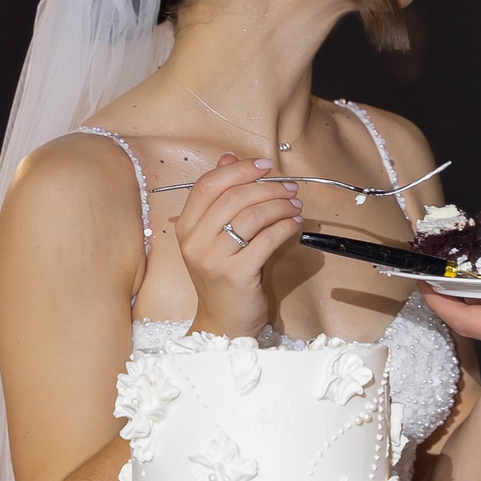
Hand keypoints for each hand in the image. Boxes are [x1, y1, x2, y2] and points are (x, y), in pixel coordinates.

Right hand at [173, 154, 301, 337]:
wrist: (223, 322)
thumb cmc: (223, 275)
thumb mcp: (215, 236)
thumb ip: (220, 198)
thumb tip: (228, 158)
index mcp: (186, 227)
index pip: (208, 185)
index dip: (239, 170)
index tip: (265, 165)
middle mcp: (194, 242)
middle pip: (233, 198)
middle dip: (267, 188)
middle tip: (289, 188)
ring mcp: (213, 259)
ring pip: (251, 217)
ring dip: (280, 206)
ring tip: (295, 205)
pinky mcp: (236, 275)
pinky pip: (266, 240)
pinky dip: (285, 227)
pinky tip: (295, 224)